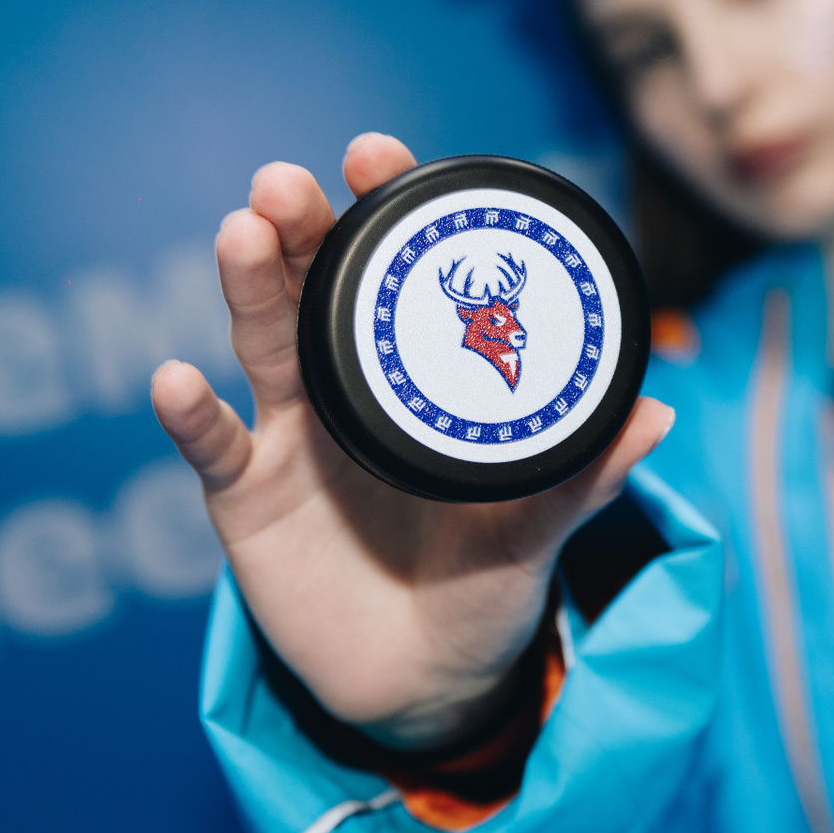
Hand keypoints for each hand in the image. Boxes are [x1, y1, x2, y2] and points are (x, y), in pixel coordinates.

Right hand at [151, 134, 674, 748]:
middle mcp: (348, 386)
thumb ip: (585, 473)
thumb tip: (661, 415)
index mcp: (420, 372)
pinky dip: (191, 416)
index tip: (374, 152)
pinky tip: (172, 382)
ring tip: (240, 233)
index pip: (399, 269)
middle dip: (298, 225)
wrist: (425, 681)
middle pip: (314, 284)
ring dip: (246, 285)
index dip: (386, 205)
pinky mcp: (246, 498)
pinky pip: (212, 449)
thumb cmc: (486, 584)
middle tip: (285, 182)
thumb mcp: (540, 527)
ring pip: (262, 340)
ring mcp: (290, 434)